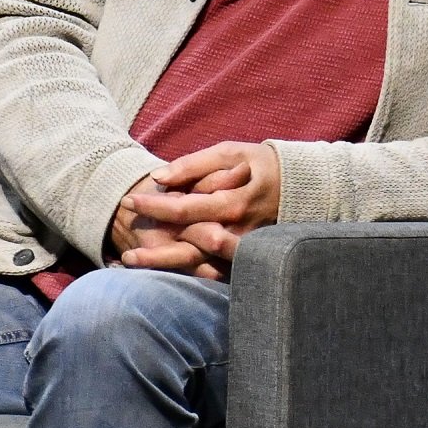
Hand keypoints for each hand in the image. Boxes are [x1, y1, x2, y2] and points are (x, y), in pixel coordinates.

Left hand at [128, 141, 281, 263]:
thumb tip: (158, 178)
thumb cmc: (259, 165)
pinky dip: (187, 274)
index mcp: (233, 202)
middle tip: (124, 249)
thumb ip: (194, 165)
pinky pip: (213, 272)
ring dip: (165, 266)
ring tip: (132, 262)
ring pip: (199, 265)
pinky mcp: (246, 259)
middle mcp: (238, 231)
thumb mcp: (229, 153)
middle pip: (189, 247)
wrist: (302, 187)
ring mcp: (242, 249)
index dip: (154, 205)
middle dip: (155, 250)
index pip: (185, 208)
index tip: (128, 201)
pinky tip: (162, 273)